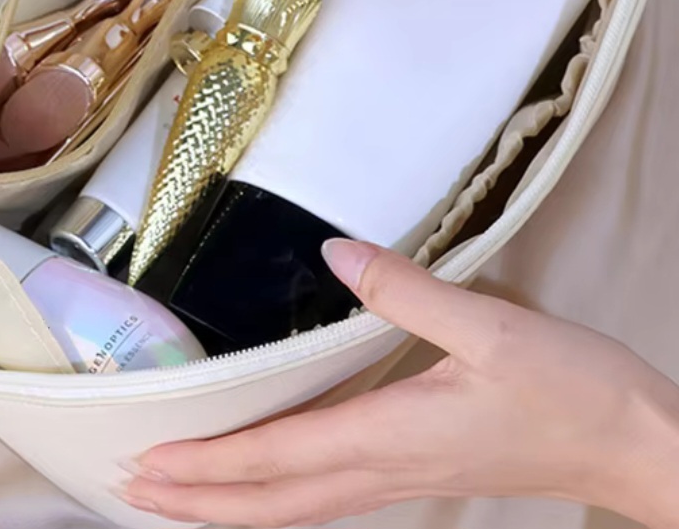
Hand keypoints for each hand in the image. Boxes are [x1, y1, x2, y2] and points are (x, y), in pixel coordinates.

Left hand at [122, 240, 678, 526]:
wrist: (635, 445)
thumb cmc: (569, 388)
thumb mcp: (490, 325)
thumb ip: (407, 290)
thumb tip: (335, 255)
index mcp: (392, 434)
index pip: (279, 456)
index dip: (210, 465)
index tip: (149, 464)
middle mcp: (385, 469)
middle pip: (273, 502)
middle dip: (199, 501)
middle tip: (130, 490)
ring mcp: (401, 480)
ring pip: (296, 508)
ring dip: (230, 505)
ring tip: (177, 496)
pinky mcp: (417, 473)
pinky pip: (327, 498)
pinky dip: (276, 498)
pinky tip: (265, 486)